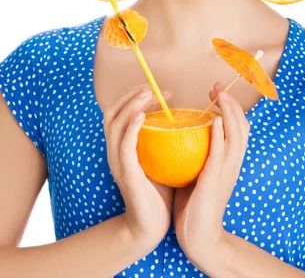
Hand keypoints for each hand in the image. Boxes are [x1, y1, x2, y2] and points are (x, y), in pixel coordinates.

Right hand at [103, 84, 173, 254]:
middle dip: (129, 95)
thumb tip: (182, 117)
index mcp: (122, 147)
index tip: (158, 91)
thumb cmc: (159, 193)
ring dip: (130, 106)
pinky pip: (124, 146)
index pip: (119, 112)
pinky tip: (143, 117)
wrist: (150, 227)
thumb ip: (164, 140)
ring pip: (114, 125)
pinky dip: (131, 128)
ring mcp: (118, 162)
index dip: (134, 97)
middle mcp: (115, 151)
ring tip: (147, 95)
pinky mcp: (126, 174)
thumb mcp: (161, 160)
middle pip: (111, 113)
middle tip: (151, 88)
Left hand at [173, 82, 249, 261]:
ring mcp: (227, 171)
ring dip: (229, 112)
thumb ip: (196, 153)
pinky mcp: (216, 180)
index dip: (229, 107)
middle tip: (216, 87)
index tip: (214, 93)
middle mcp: (233, 162)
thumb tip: (182, 132)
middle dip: (231, 102)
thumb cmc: (195, 204)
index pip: (237, 127)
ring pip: (236, 134)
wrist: (199, 236)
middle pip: (242, 125)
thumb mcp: (198, 172)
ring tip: (219, 95)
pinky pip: (221, 153)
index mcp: (230, 160)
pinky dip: (220, 135)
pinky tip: (214, 121)